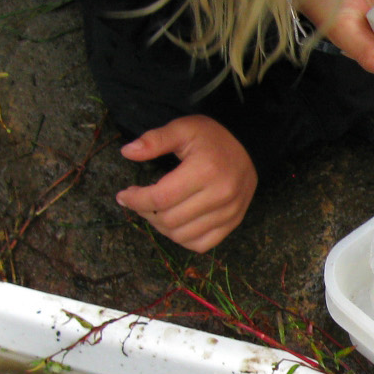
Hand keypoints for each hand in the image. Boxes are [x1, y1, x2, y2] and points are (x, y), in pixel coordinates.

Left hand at [115, 116, 257, 252]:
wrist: (250, 148)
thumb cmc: (212, 138)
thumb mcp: (183, 129)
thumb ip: (155, 140)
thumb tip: (127, 152)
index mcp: (205, 171)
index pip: (160, 198)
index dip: (136, 200)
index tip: (124, 195)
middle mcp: (220, 195)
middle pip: (169, 219)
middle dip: (146, 212)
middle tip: (139, 201)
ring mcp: (229, 212)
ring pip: (182, 235)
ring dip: (161, 227)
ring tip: (155, 211)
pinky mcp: (233, 223)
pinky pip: (202, 244)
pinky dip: (182, 239)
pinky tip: (175, 224)